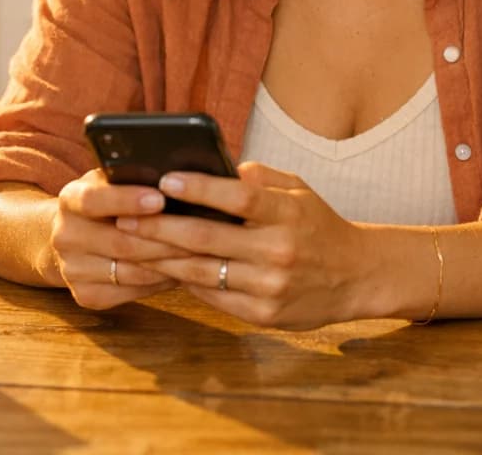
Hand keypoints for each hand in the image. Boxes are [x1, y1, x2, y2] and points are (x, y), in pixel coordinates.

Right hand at [52, 168, 192, 309]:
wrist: (73, 237)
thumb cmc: (106, 201)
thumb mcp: (110, 181)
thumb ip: (131, 178)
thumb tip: (176, 178)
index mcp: (69, 199)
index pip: (94, 200)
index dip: (126, 200)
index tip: (160, 198)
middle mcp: (64, 236)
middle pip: (120, 242)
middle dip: (164, 238)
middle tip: (200, 233)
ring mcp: (72, 270)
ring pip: (131, 271)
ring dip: (169, 264)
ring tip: (200, 254)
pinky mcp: (86, 296)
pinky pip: (132, 291)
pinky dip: (160, 282)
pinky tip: (181, 271)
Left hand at [115, 162, 369, 328]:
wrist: (358, 276)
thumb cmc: (317, 223)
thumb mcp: (298, 190)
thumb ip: (258, 177)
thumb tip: (215, 166)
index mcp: (287, 214)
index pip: (239, 197)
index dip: (200, 188)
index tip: (164, 178)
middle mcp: (278, 252)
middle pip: (208, 239)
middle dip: (159, 228)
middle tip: (123, 216)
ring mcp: (270, 288)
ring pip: (202, 272)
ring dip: (160, 258)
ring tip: (128, 243)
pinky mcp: (263, 316)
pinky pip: (213, 296)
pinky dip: (183, 281)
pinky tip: (159, 268)